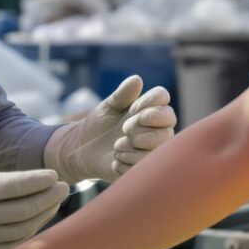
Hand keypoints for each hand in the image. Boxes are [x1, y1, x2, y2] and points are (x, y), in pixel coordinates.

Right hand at [0, 122, 68, 248]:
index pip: (15, 186)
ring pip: (22, 228)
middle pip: (24, 209)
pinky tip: (39, 215)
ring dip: (43, 214)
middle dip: (48, 198)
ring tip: (56, 199)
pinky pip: (11, 240)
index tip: (54, 174)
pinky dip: (29, 229)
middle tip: (64, 186)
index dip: (38, 181)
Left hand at [44, 75, 177, 182]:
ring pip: (156, 148)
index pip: (163, 99)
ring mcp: (151, 150)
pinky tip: (115, 160)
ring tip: (116, 146)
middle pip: (166, 128)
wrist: (82, 149)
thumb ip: (122, 94)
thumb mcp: (108, 107)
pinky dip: (125, 161)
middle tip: (123, 129)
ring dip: (132, 145)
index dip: (151, 103)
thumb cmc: (99, 124)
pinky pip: (143, 165)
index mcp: (150, 110)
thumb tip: (136, 79)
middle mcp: (156, 130)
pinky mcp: (142, 169)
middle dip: (141, 127)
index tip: (134, 110)